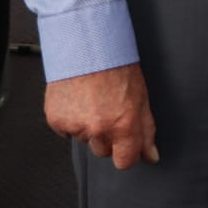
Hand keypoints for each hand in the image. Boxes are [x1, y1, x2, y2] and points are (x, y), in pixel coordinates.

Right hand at [45, 64, 159, 168]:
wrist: (86, 45)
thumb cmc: (116, 65)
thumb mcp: (141, 96)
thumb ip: (146, 129)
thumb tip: (151, 155)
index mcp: (123, 123)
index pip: (125, 161)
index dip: (127, 153)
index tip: (127, 145)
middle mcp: (98, 128)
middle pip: (104, 151)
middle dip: (108, 136)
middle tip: (109, 110)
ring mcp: (75, 126)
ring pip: (85, 140)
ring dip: (89, 127)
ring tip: (93, 100)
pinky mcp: (56, 121)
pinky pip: (66, 131)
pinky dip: (71, 120)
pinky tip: (78, 100)